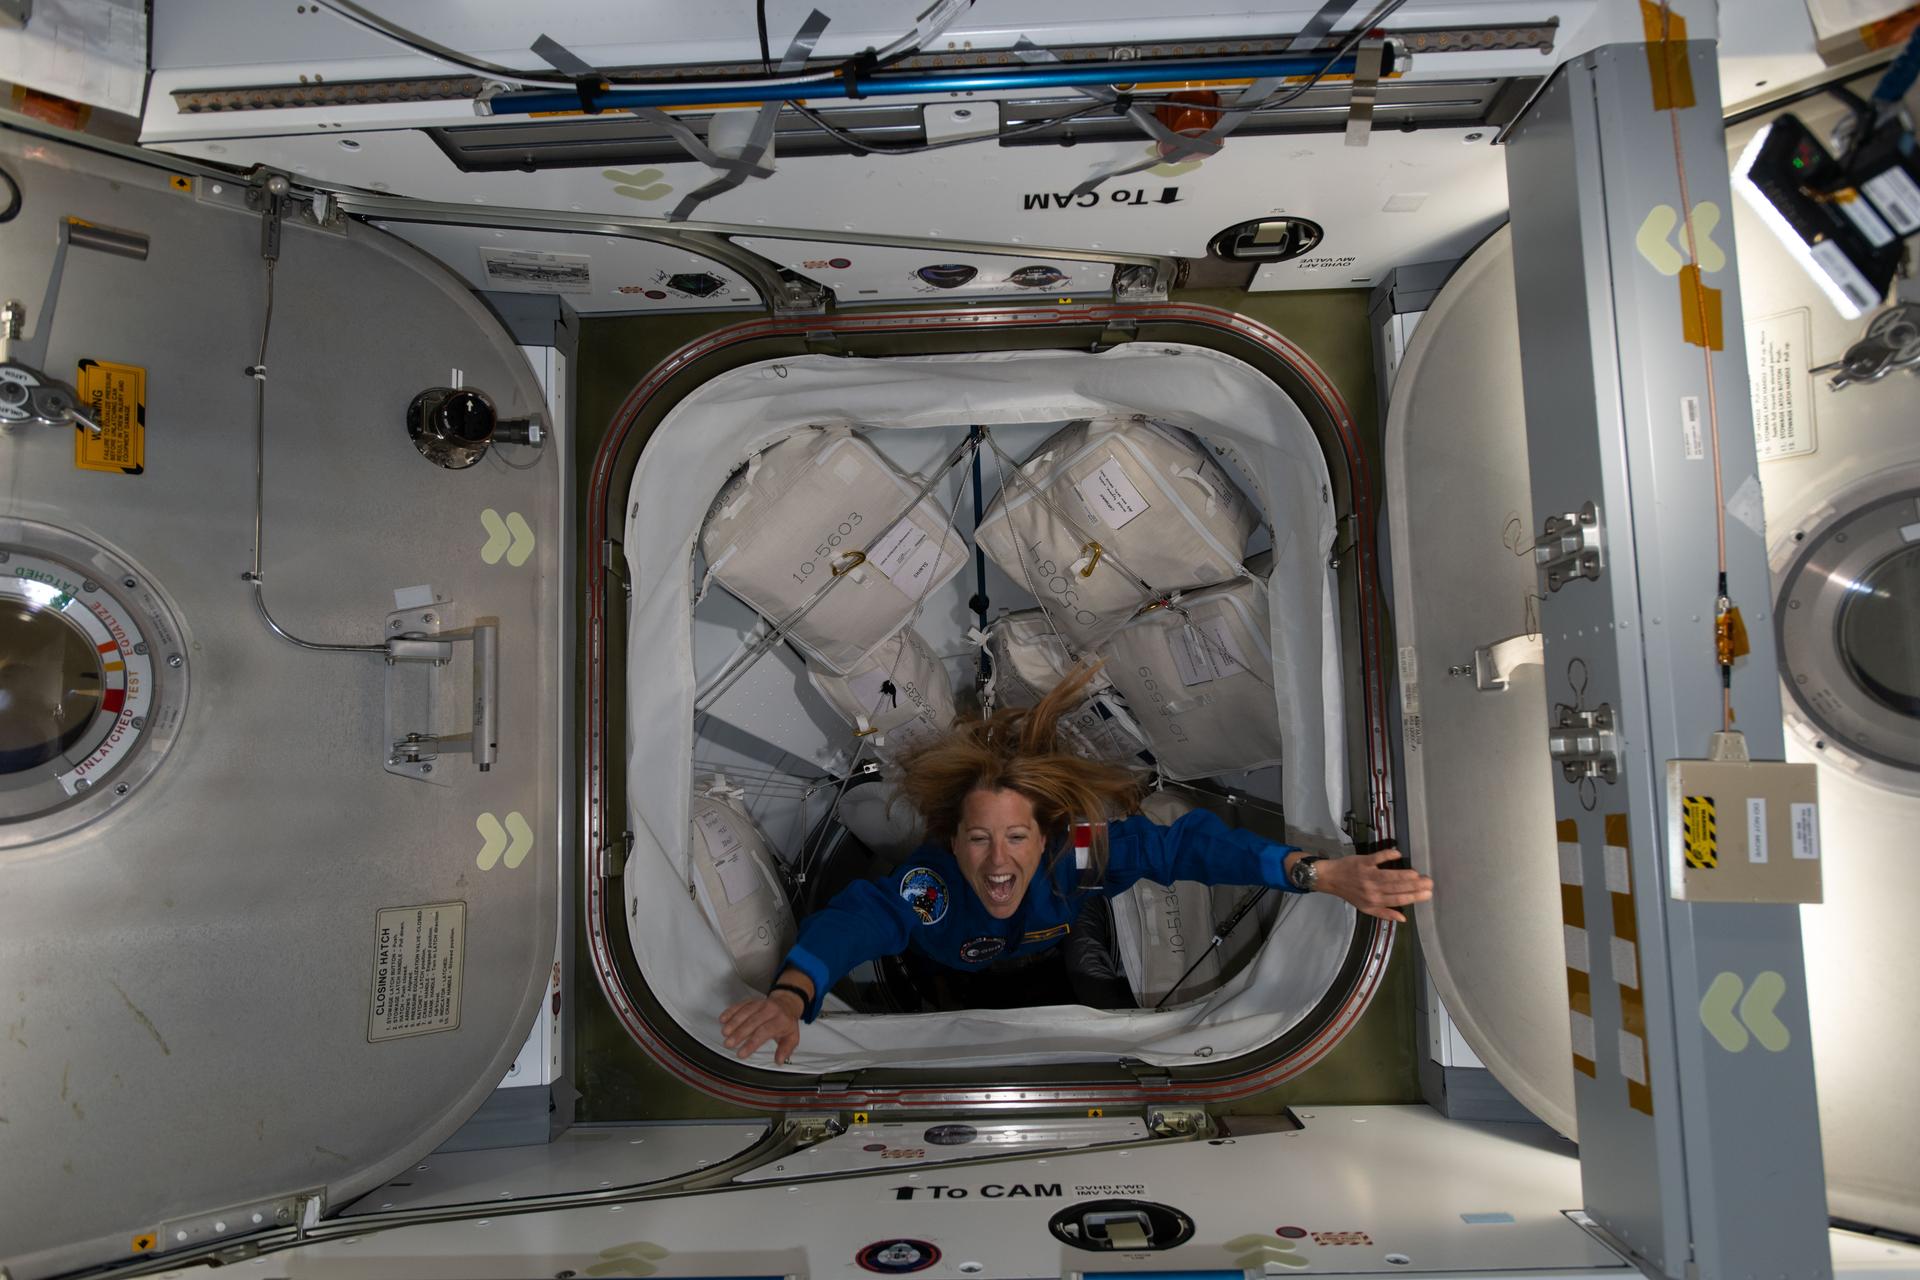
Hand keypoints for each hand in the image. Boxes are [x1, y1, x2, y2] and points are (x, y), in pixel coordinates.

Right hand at [720, 991, 803, 1063]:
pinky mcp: (752, 1000)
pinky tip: (723, 1019)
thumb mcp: (792, 1037)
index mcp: (781, 1020)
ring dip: (733, 1022)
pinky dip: (730, 1011)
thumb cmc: (786, 1022)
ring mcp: (760, 1003)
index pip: (765, 1031)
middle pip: (752, 1022)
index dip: (752, 1043)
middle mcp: (770, 1010)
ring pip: (745, 1012)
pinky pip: (740, 1004)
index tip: (741, 1053)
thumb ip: (785, 1049)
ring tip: (725, 1033)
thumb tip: (779, 1060)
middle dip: (739, 1033)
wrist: (787, 1002)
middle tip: (729, 1044)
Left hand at [1312, 848, 1432, 922]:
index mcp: (1375, 901)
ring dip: (1405, 874)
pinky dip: (1387, 855)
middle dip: (1415, 886)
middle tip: (1429, 882)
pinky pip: (1377, 858)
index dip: (1414, 897)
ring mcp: (1368, 875)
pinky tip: (1398, 854)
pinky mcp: (1363, 862)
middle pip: (1397, 888)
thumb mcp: (1366, 908)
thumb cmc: (1351, 893)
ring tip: (1419, 874)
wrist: (1331, 879)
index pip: (1398, 900)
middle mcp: (1373, 889)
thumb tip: (1404, 919)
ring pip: (1390, 876)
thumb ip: (1385, 913)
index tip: (1428, 894)